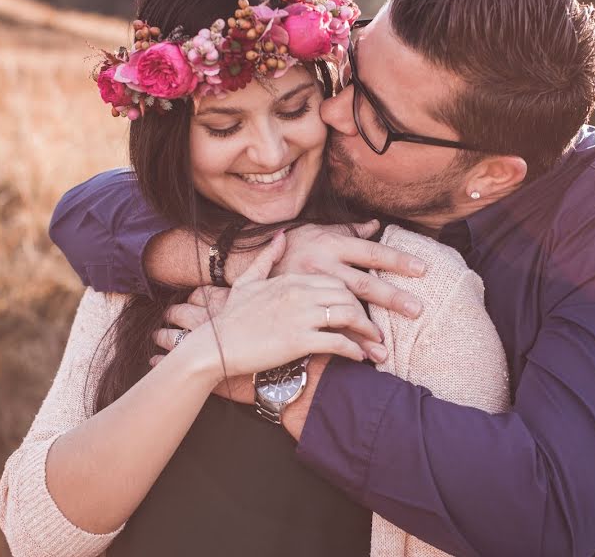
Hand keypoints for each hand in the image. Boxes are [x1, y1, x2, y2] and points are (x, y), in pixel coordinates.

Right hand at [153, 232, 386, 383]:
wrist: (214, 345)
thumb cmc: (231, 317)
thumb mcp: (248, 281)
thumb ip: (266, 258)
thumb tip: (280, 236)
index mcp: (292, 277)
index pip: (337, 279)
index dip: (358, 293)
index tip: (372, 304)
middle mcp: (300, 292)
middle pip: (349, 294)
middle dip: (370, 311)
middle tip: (380, 329)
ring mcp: (301, 315)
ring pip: (349, 315)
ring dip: (367, 333)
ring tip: (376, 346)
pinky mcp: (299, 339)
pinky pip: (338, 342)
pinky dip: (354, 351)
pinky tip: (360, 359)